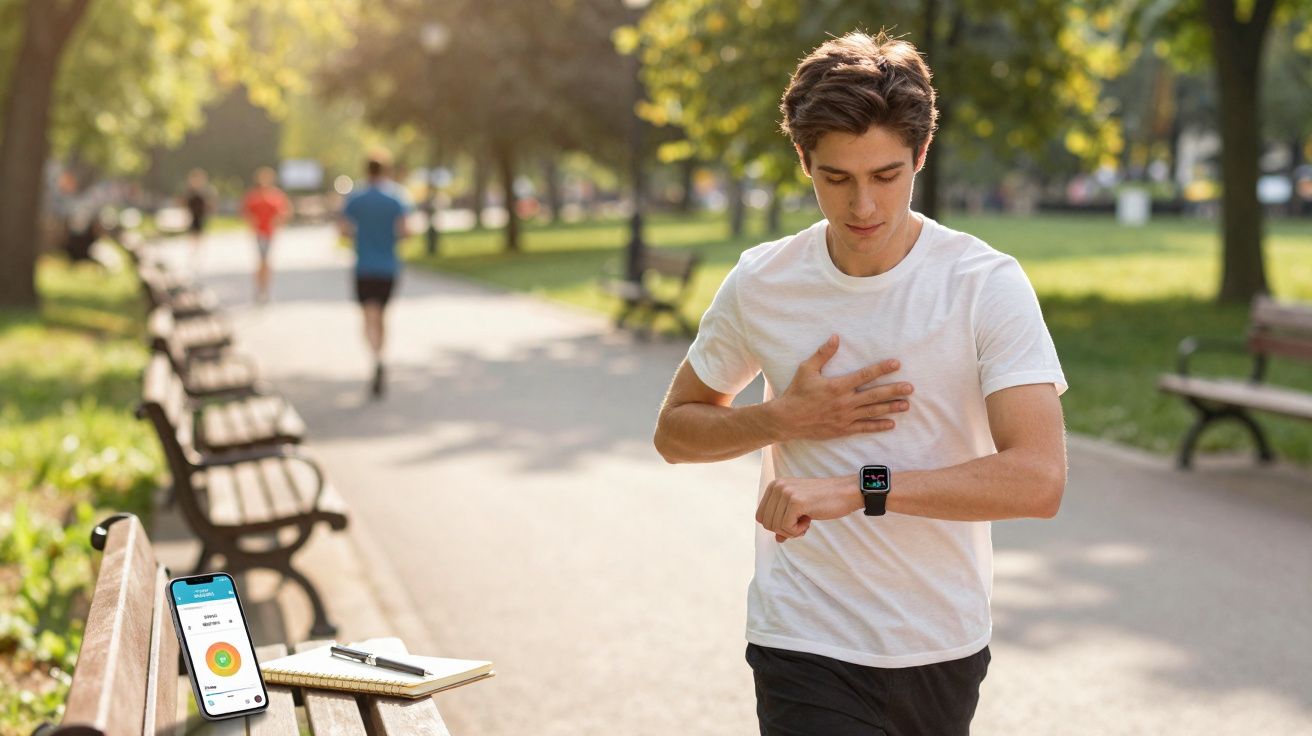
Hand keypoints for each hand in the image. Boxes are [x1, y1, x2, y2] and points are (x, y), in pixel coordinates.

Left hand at [756, 476, 861, 541]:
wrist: (845, 493)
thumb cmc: (823, 501)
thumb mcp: (799, 511)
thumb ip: (784, 522)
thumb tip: (777, 539)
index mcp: (774, 486)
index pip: (761, 516)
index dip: (777, 525)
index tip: (794, 520)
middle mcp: (777, 486)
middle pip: (766, 523)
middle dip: (783, 529)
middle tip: (801, 523)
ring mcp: (786, 492)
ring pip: (775, 526)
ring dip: (791, 531)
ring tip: (806, 520)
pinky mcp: (795, 501)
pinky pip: (786, 527)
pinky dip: (797, 531)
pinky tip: (809, 520)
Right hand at [768, 335, 912, 441]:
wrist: (786, 420)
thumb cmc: (796, 392)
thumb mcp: (806, 369)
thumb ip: (823, 354)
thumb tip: (835, 337)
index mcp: (837, 386)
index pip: (865, 375)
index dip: (882, 369)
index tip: (896, 364)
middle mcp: (844, 402)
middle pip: (875, 395)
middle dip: (894, 390)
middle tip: (910, 388)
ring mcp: (845, 417)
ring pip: (873, 411)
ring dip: (891, 407)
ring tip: (906, 405)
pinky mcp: (843, 429)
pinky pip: (864, 428)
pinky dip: (878, 426)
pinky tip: (891, 424)